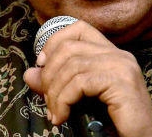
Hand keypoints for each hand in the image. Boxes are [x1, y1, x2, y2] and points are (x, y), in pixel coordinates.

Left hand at [23, 20, 151, 136]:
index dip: (54, 42)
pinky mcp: (122, 83)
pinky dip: (64, 100)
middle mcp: (119, 55)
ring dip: (55, 92)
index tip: (42, 65)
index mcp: (111, 53)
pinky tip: (62, 117)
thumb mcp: (80, 99)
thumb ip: (56, 84)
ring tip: (54, 113)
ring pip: (73, 66)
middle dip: (49, 74)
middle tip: (47, 100)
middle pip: (70, 47)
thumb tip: (30, 73)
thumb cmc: (113, 123)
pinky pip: (81, 83)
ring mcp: (122, 66)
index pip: (78, 28)